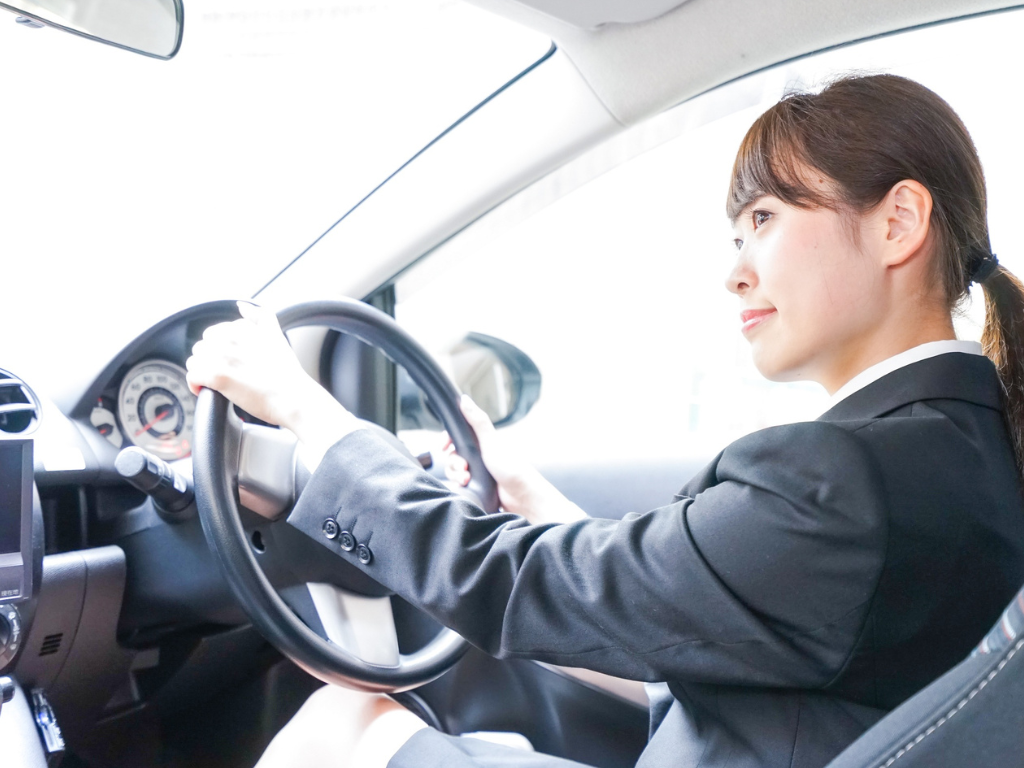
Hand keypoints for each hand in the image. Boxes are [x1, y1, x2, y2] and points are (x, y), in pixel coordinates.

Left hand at [185, 302, 361, 465]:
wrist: (293, 397)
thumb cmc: (287, 373)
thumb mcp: (276, 336)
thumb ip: (260, 316)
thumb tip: (242, 305)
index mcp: (242, 328)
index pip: (214, 333)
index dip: (220, 350)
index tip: (230, 362)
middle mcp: (230, 338)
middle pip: (202, 346)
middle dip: (209, 360)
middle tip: (225, 374)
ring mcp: (222, 356)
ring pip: (194, 361)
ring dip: (202, 372)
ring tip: (217, 383)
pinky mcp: (217, 376)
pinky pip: (192, 376)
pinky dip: (195, 385)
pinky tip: (206, 390)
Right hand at [445, 395, 585, 524]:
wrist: (522, 498)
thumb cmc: (511, 468)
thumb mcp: (491, 442)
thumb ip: (477, 421)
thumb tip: (464, 399)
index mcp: (482, 442)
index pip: (457, 436)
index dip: (447, 440)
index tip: (443, 446)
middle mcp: (478, 455)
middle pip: (452, 455)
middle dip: (453, 462)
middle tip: (463, 468)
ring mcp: (477, 472)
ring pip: (454, 470)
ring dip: (456, 475)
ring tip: (466, 480)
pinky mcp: (476, 486)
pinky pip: (459, 484)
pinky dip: (459, 486)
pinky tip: (466, 488)